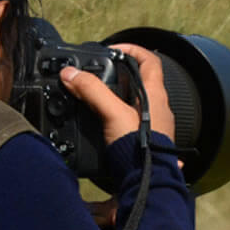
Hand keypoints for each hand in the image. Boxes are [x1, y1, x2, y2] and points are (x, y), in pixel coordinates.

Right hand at [59, 43, 175, 144]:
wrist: (147, 180)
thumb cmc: (138, 146)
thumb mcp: (112, 112)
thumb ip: (91, 91)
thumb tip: (71, 74)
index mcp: (155, 94)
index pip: (150, 60)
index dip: (133, 49)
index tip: (113, 49)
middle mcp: (159, 107)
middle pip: (140, 80)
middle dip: (119, 75)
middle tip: (98, 74)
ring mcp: (154, 123)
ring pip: (135, 101)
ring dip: (116, 96)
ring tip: (94, 97)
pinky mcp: (146, 138)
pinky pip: (132, 119)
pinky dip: (117, 115)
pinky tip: (102, 121)